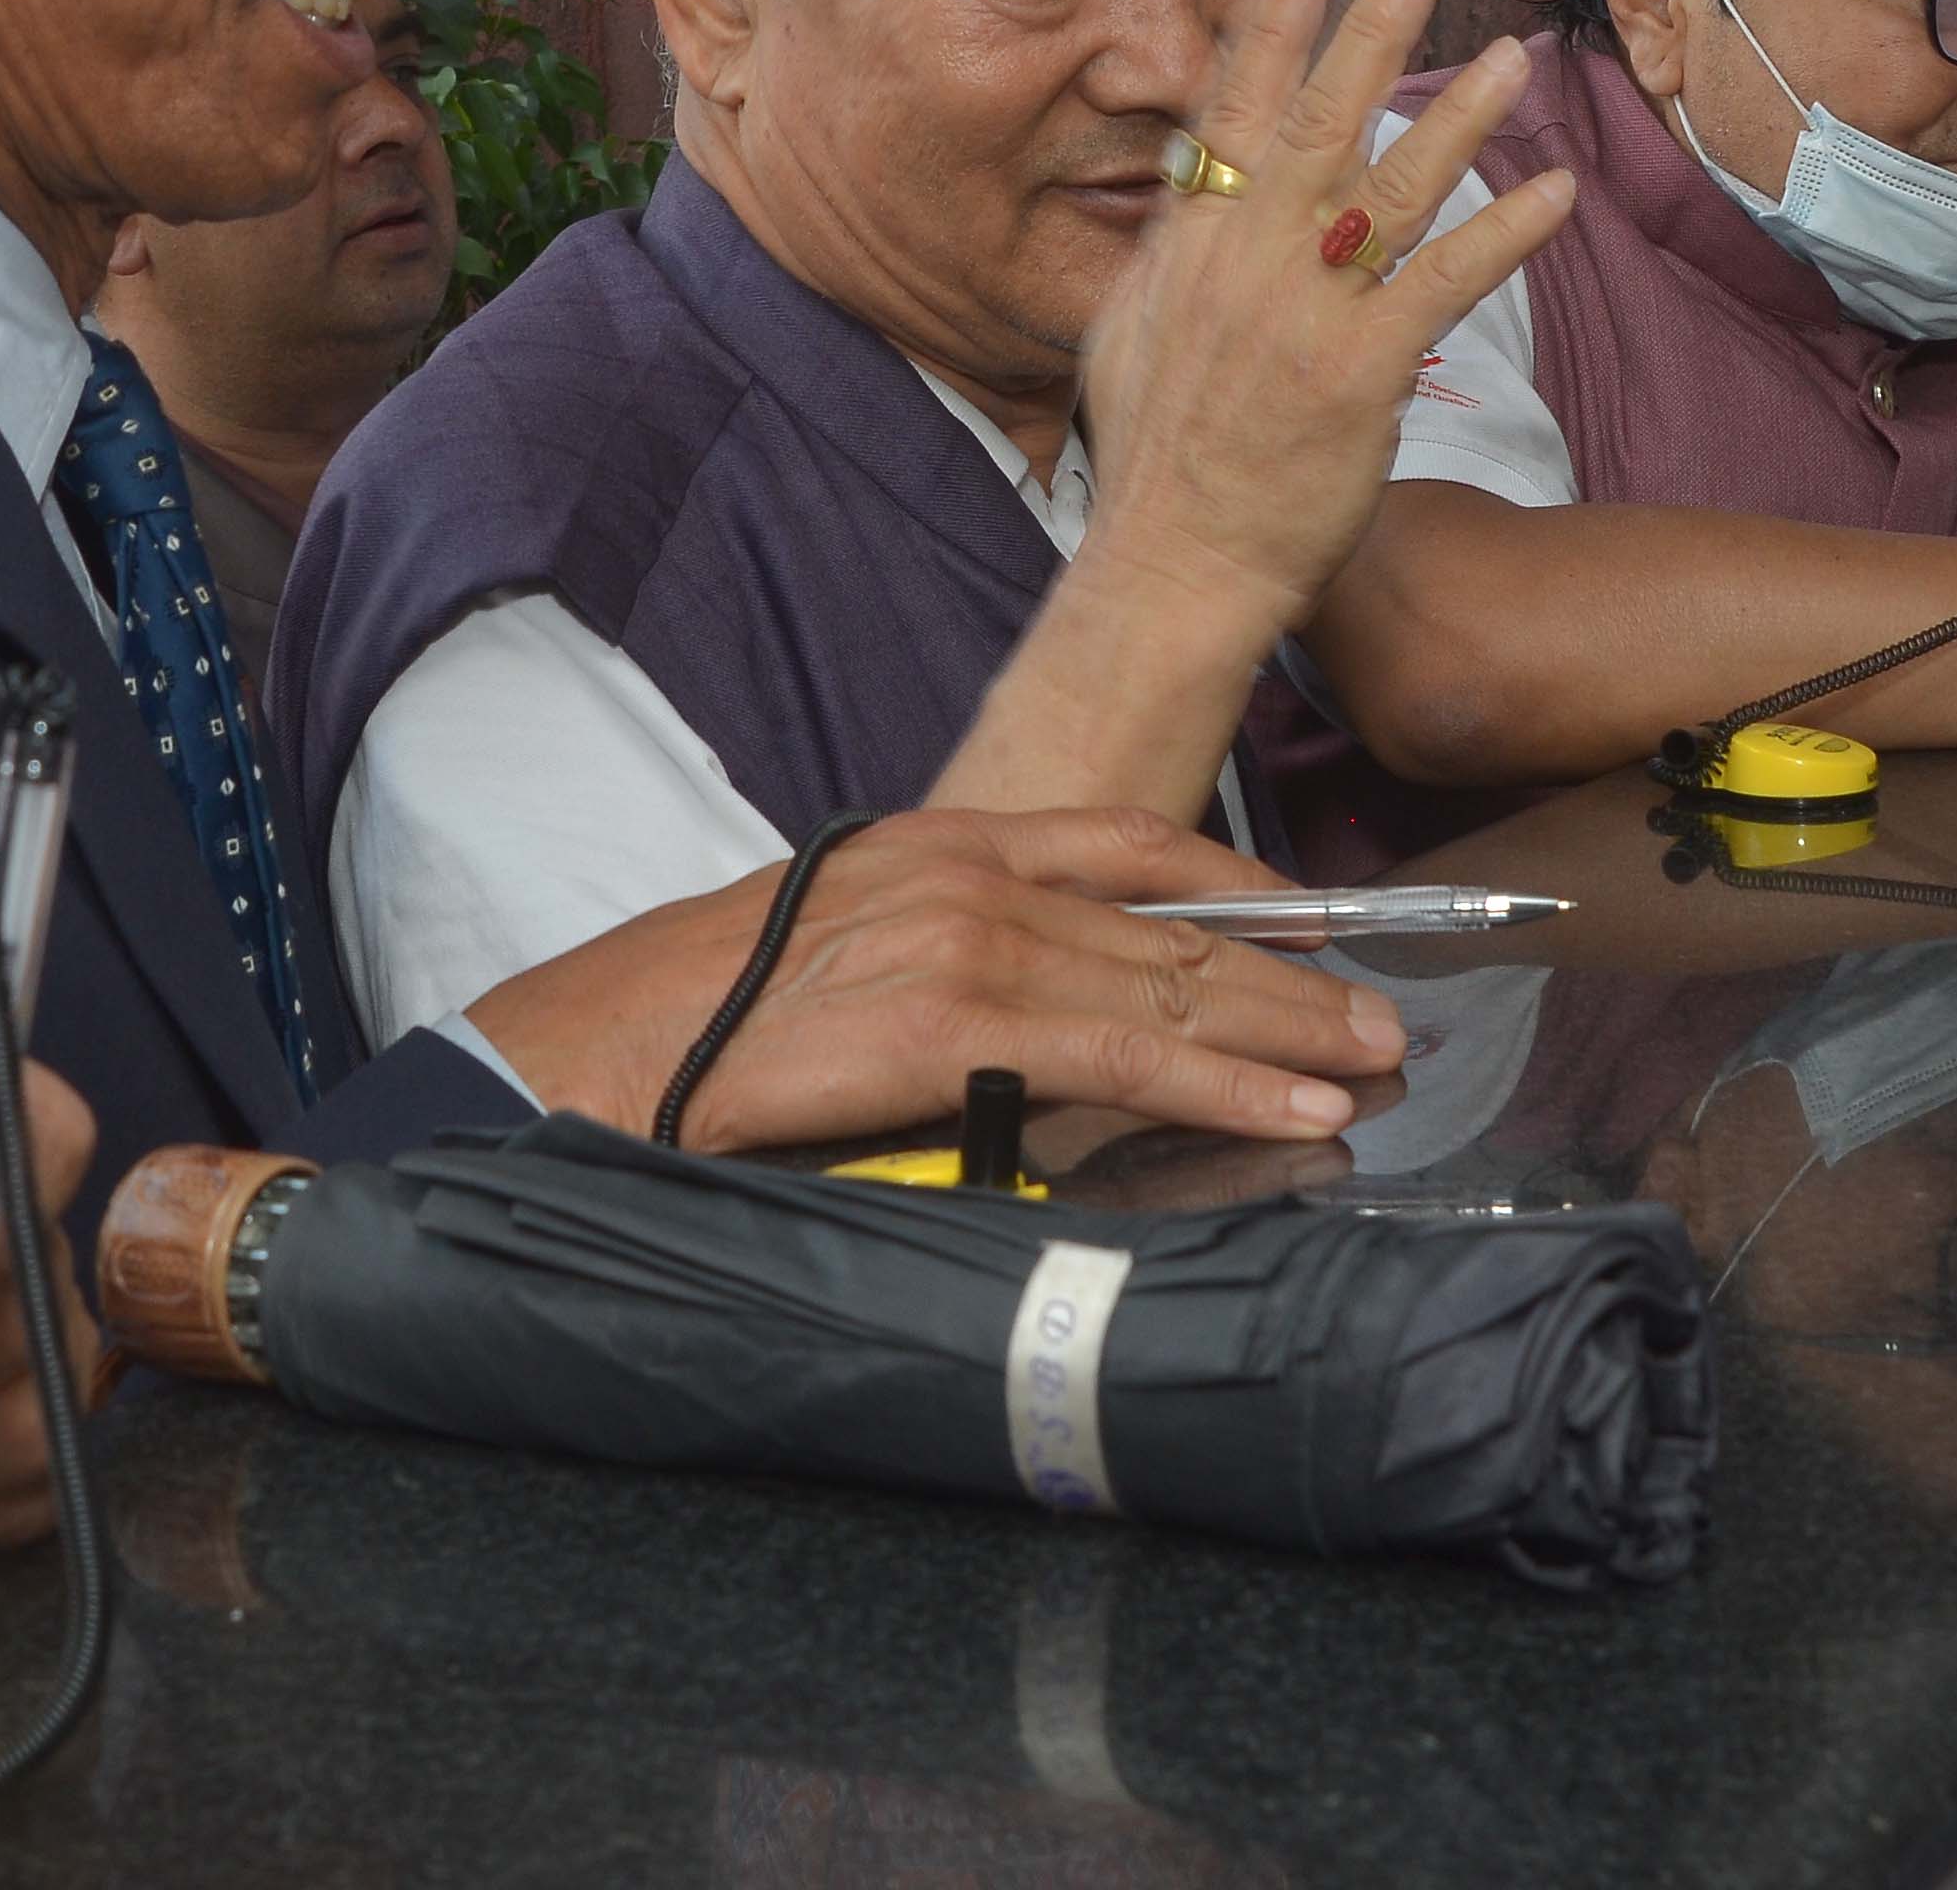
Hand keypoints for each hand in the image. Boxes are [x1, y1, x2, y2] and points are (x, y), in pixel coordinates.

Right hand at [470, 805, 1411, 1151]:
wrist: (577, 1058)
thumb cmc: (692, 1033)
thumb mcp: (843, 967)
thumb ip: (957, 977)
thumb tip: (1060, 1033)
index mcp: (935, 843)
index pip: (1129, 841)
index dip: (1240, 887)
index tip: (1314, 927)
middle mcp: (958, 868)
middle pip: (1169, 922)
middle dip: (1291, 979)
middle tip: (1379, 1024)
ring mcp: (954, 936)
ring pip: (1164, 986)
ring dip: (1284, 1037)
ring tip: (1367, 1072)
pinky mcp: (943, 1021)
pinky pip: (1119, 1057)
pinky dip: (1222, 1088)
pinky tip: (1290, 1115)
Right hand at [1073, 0, 1576, 641]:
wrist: (1175, 563)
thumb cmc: (1152, 460)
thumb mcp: (1126, 334)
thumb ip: (1166, 255)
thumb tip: (1184, 194)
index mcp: (1188, 246)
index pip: (1230, 113)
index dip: (1268, 30)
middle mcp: (1246, 261)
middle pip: (1317, 124)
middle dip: (1367, 36)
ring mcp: (1307, 311)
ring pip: (1392, 189)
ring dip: (1459, 116)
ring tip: (1510, 56)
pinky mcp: (1363, 369)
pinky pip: (1446, 281)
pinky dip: (1505, 232)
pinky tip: (1554, 190)